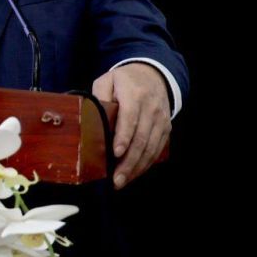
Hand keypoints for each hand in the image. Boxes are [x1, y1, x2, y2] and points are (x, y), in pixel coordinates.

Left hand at [90, 63, 171, 188]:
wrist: (153, 75)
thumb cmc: (124, 81)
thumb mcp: (107, 80)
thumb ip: (99, 95)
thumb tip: (91, 116)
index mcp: (134, 94)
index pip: (130, 117)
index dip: (124, 136)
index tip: (116, 152)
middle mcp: (151, 108)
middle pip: (141, 138)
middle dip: (129, 161)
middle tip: (116, 178)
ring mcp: (161, 120)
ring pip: (151, 148)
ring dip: (137, 167)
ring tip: (122, 181)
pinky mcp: (166, 128)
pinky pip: (157, 149)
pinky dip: (146, 164)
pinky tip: (134, 173)